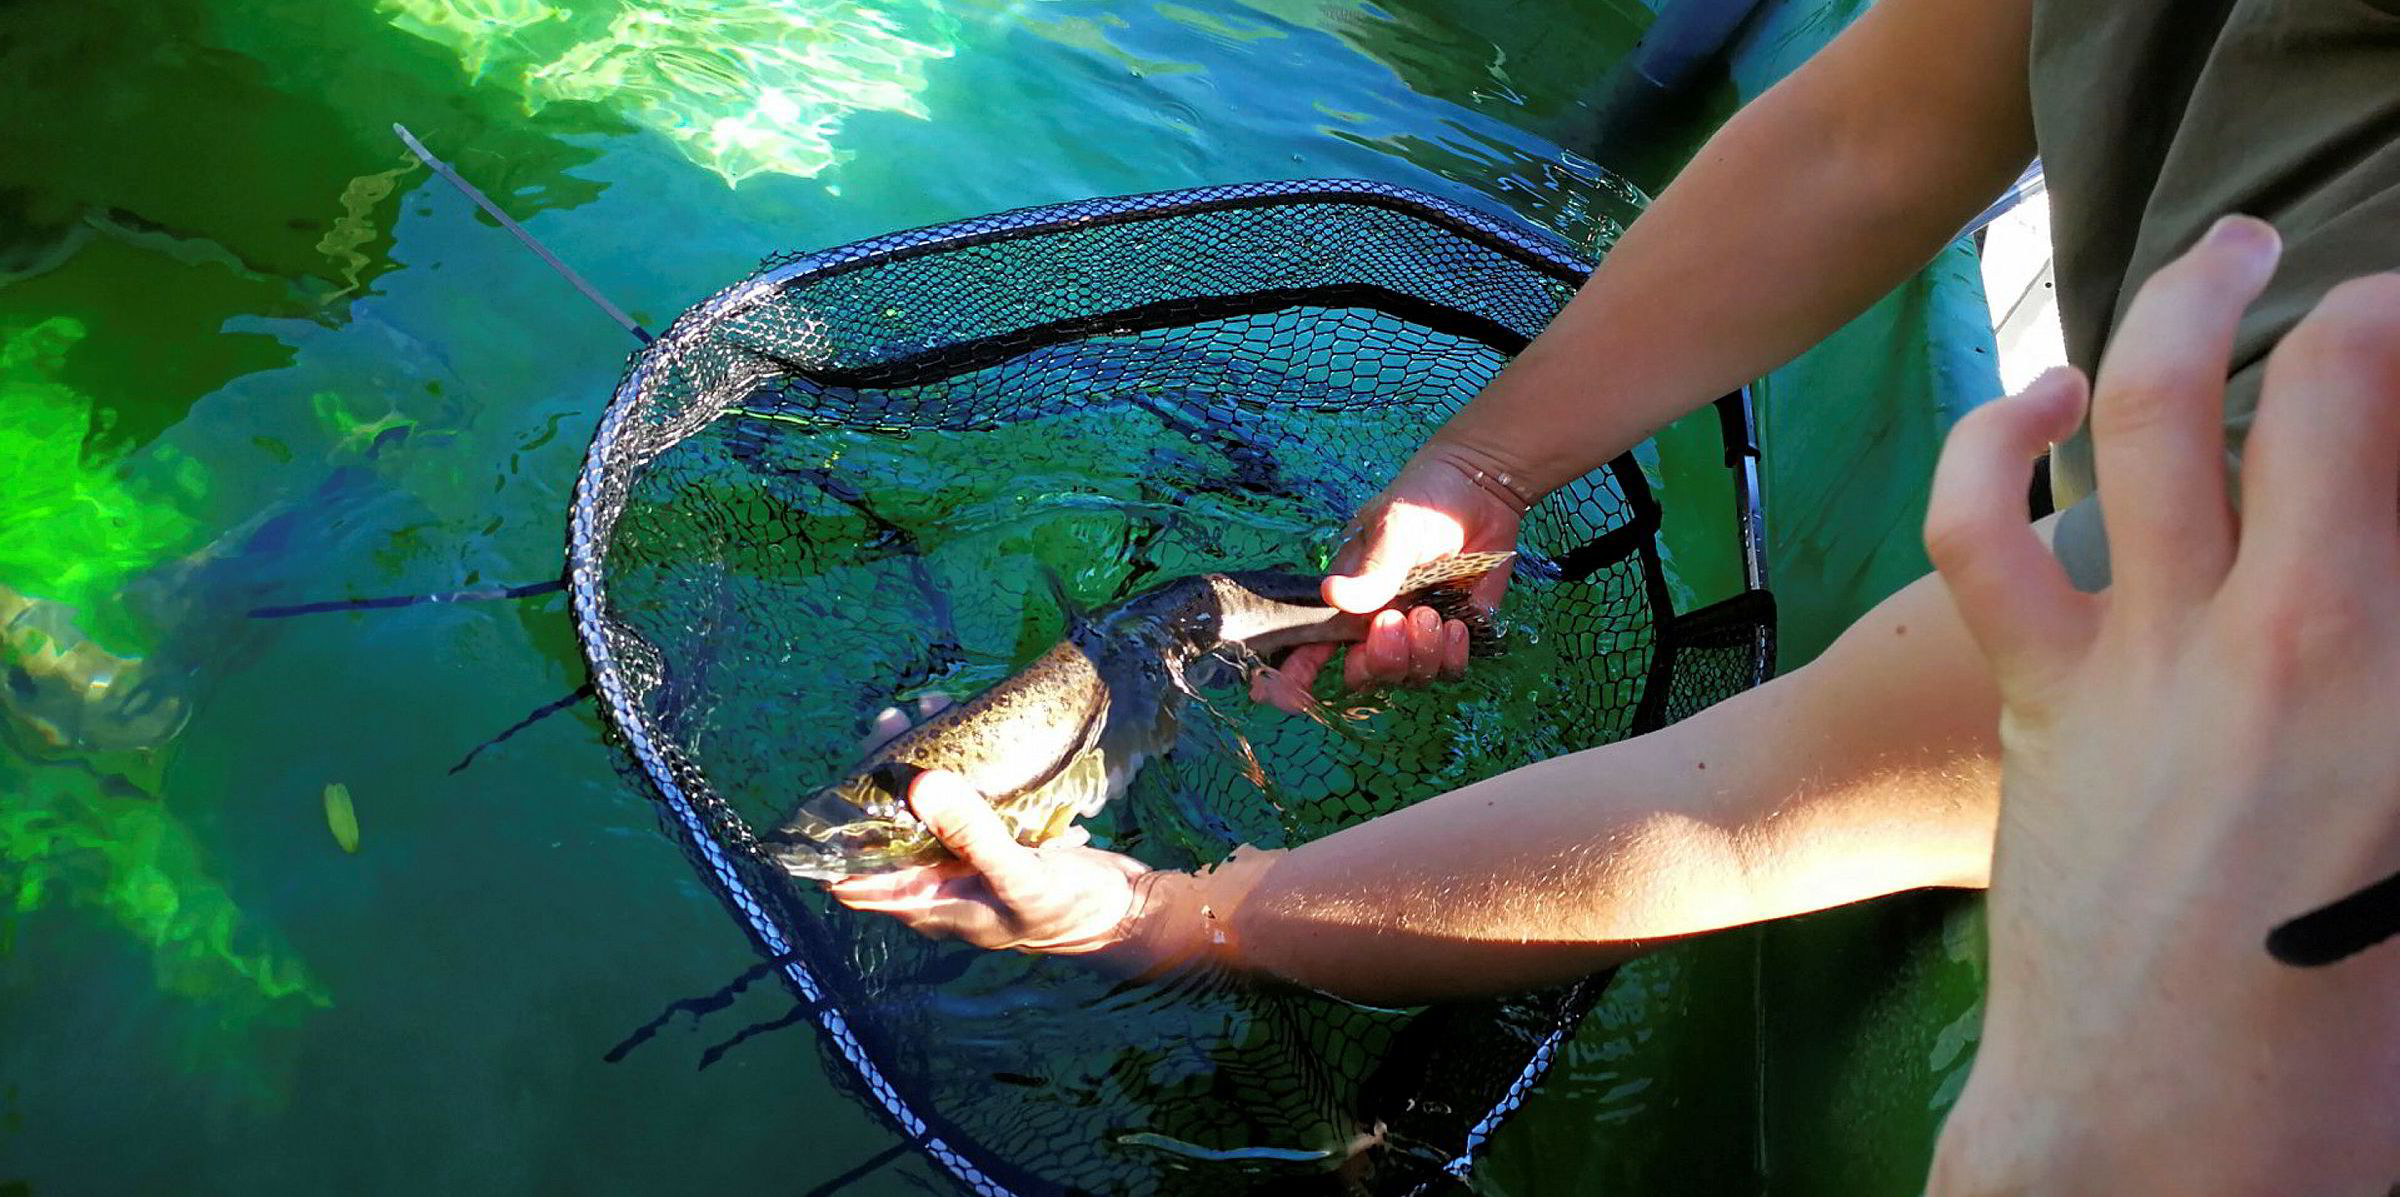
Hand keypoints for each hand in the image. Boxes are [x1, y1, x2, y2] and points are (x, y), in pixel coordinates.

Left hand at [824, 697, 1154, 954]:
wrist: (1125, 911)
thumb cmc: (1067, 909)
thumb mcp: (1017, 875)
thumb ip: (970, 834)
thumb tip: (920, 784)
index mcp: (930, 904)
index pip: (857, 879)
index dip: (836, 839)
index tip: (837, 783)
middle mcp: (939, 884)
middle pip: (888, 830)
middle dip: (885, 776)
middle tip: (892, 720)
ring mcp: (966, 861)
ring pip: (926, 808)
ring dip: (923, 761)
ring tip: (930, 709)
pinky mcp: (995, 838)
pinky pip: (964, 799)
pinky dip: (961, 766)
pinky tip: (968, 727)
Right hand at [1253, 444, 1527, 711]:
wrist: (1481, 489)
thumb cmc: (1423, 501)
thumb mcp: (1393, 529)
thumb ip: (1372, 571)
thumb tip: (1332, 594)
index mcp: (1349, 602)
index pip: (1313, 648)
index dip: (1294, 679)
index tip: (1282, 698)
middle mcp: (1379, 626)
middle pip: (1365, 675)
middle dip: (1378, 660)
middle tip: (1394, 620)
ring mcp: (1418, 635)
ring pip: (1408, 677)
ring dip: (1419, 654)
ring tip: (1430, 614)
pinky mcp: (1457, 636)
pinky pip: (1449, 671)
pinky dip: (1452, 656)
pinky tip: (1458, 624)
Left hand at [1923, 218, 2399, 1192]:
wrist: (2168, 1141)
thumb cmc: (2347, 1035)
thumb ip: (2393, 703)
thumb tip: (2376, 629)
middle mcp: (2313, 643)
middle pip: (2349, 387)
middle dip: (2369, 299)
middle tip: (2376, 275)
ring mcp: (2158, 659)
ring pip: (2164, 409)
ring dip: (2191, 301)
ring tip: (2226, 248)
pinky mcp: (2039, 695)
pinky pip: (1985, 526)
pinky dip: (2001, 438)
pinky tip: (2047, 397)